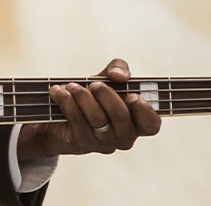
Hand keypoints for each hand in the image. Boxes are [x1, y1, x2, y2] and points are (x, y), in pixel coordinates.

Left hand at [17, 58, 159, 160]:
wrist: (64, 110)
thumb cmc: (96, 93)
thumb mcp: (109, 77)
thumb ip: (119, 69)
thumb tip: (119, 75)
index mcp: (138, 122)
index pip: (151, 124)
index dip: (144, 111)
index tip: (132, 95)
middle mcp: (125, 136)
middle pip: (121, 117)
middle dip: (107, 95)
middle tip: (95, 84)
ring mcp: (104, 142)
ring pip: (97, 119)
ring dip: (83, 97)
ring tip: (72, 86)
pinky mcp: (84, 142)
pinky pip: (77, 121)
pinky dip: (67, 102)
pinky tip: (59, 92)